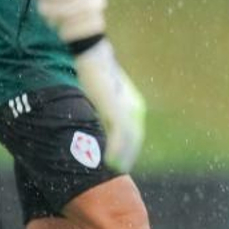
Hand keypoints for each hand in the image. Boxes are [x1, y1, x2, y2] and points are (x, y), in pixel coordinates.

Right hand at [73, 38, 146, 170]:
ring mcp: (128, 111)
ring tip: (113, 171)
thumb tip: (94, 122)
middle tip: (119, 171)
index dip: (128, 148)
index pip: (134, 133)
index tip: (121, 160)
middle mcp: (135, 109)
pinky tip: (109, 163)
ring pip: (129, 142)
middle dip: (128, 156)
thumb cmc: (93, 72)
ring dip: (122, 158)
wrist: (93, 56)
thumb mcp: (101, 94)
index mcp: (133, 105)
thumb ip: (102, 109)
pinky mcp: (118, 111)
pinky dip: (115, 151)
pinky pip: (119, 137)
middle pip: (134, 140)